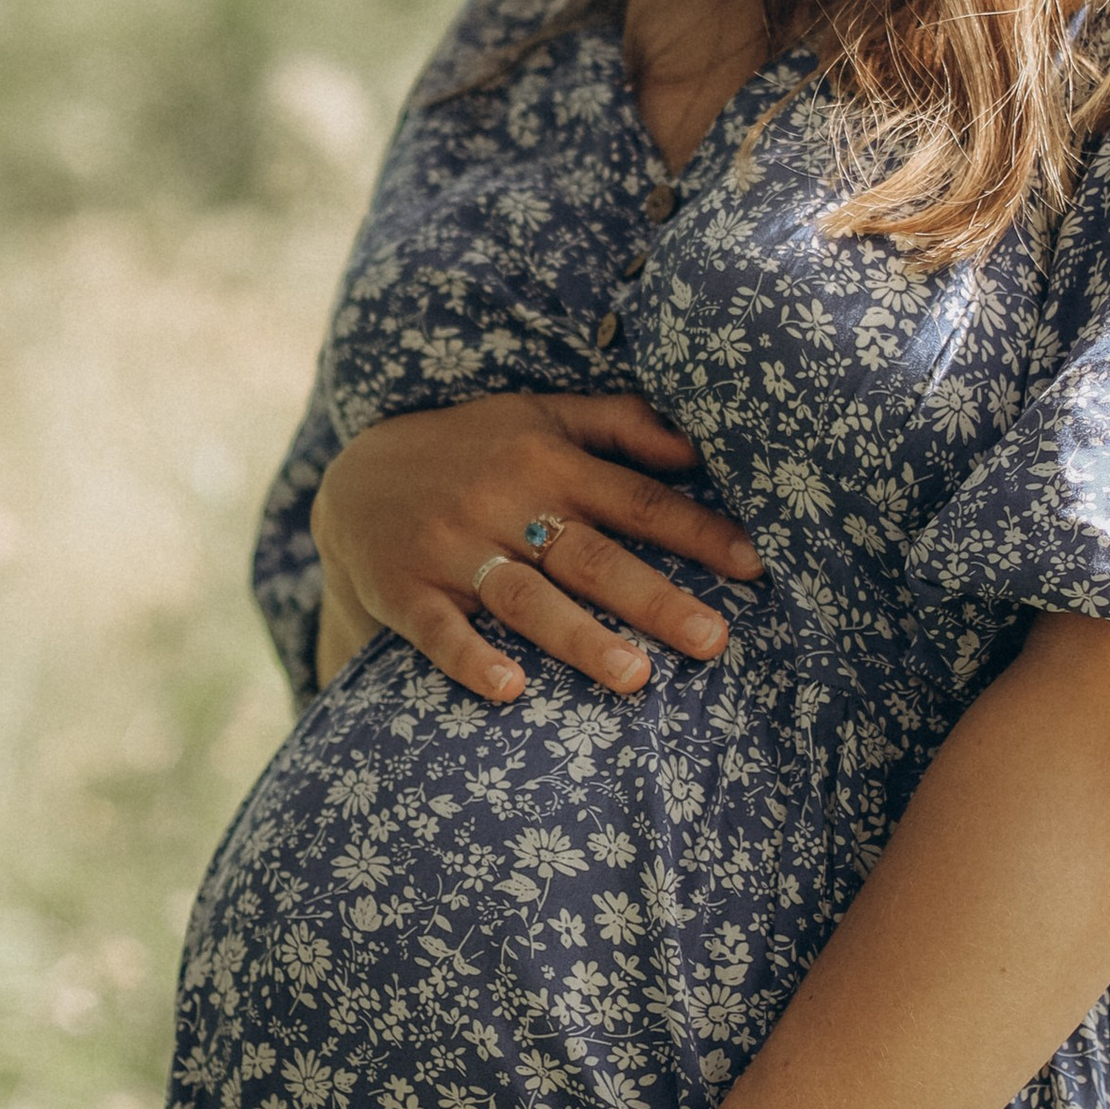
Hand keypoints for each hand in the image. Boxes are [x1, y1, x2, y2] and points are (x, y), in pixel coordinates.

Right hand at [309, 392, 760, 705]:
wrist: (353, 478)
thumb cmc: (473, 450)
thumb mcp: (542, 418)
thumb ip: (622, 424)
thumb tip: (699, 442)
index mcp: (550, 462)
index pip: (638, 499)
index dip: (698, 532)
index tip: (756, 566)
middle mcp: (507, 505)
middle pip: (591, 557)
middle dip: (654, 599)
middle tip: (714, 640)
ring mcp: (453, 550)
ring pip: (525, 598)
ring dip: (579, 638)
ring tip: (635, 679)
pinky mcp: (406, 591)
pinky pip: (440, 631)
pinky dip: (472, 660)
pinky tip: (511, 691)